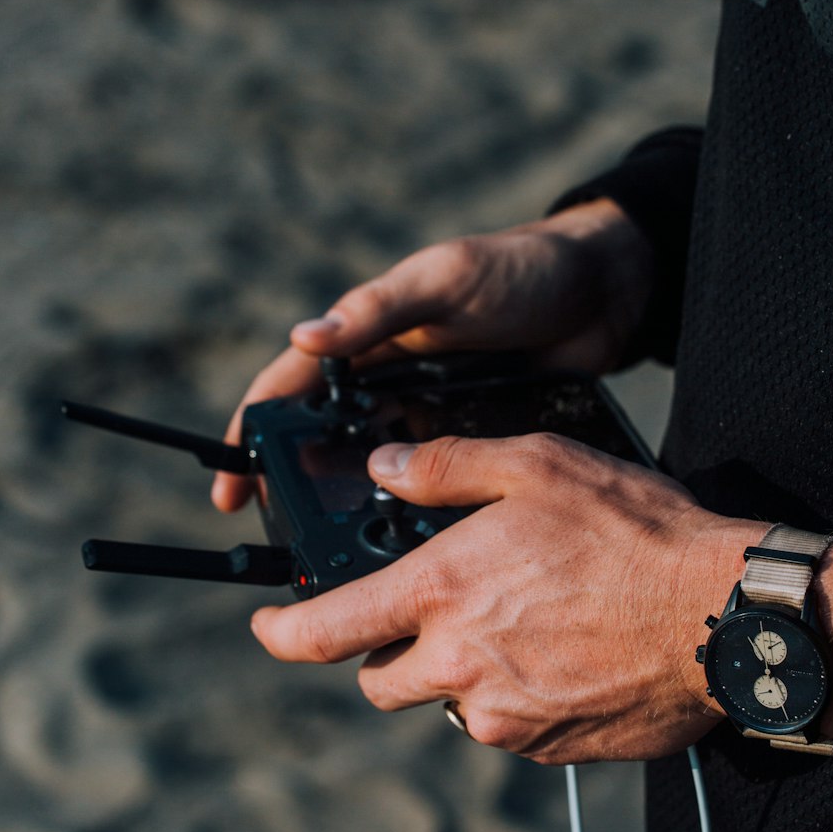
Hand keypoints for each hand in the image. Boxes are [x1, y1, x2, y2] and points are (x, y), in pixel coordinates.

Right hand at [212, 199, 653, 512]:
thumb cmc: (516, 269)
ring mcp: (426, 416)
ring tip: (344, 562)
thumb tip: (305, 337)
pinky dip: (419, 517)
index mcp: (365, 338)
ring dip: (355, 513)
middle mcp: (385, 383)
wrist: (603, 294)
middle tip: (283, 544)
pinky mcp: (469, 444)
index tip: (229, 490)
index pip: (288, 390)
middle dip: (297, 490)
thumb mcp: (445, 282)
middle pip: (322, 445)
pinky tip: (417, 552)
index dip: (251, 437)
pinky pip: (434, 488)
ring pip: (373, 475)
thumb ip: (380, 309)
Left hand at [250, 433, 761, 763]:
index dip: (282, 632)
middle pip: (380, 680)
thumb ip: (445, 468)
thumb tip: (383, 469)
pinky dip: (514, 696)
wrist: (722, 617)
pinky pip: (505, 726)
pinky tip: (562, 653)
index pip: (326, 631)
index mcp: (442, 592)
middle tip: (436, 612)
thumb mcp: (536, 468)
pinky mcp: (548, 747)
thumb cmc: (635, 532)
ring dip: (461, 671)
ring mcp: (503, 716)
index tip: (268, 627)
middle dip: (387, 651)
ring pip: (448, 703)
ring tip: (525, 622)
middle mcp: (460, 664)